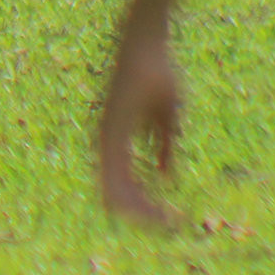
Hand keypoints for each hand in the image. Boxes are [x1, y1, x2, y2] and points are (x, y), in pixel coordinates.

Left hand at [96, 27, 183, 228]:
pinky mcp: (113, 129)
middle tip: (168, 228)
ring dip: (139, 210)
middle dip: (142, 215)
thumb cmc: (156, 76)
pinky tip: (148, 207)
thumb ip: (164, 146)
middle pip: (116, 193)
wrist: (146, 46)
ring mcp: (107, 136)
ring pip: (114, 187)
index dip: (143, 206)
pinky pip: (118, 169)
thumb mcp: (166, 117)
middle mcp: (106, 142)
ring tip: (163, 225)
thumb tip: (165, 176)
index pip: (123, 185)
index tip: (169, 220)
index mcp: (115, 142)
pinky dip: (134, 192)